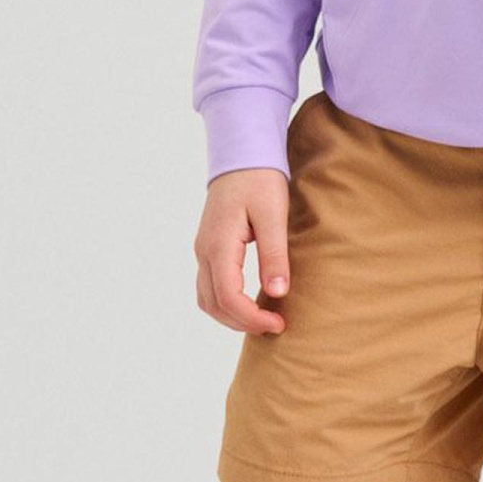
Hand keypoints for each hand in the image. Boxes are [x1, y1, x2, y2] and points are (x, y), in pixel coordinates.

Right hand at [196, 168, 290, 333]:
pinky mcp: (208, 248)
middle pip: (213, 304)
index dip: (251, 318)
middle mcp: (204, 252)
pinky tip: (249, 302)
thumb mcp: (273, 215)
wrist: (241, 155)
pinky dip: (226, 303)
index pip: (228, 297)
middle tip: (275, 326)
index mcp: (218, 245)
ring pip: (207, 299)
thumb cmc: (260, 181)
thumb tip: (277, 293)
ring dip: (231, 316)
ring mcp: (203, 251)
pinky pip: (209, 286)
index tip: (279, 323)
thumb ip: (274, 255)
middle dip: (242, 322)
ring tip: (263, 319)